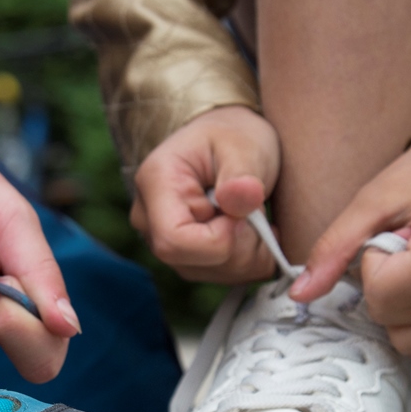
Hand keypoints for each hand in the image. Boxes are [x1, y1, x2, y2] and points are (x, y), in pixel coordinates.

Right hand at [131, 105, 280, 282]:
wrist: (226, 140)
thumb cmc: (231, 136)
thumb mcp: (243, 145)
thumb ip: (242, 173)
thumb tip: (241, 198)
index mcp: (156, 184)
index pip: (174, 241)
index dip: (219, 239)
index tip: (245, 214)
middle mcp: (150, 219)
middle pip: (193, 262)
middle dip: (241, 246)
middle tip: (260, 213)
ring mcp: (165, 241)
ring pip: (211, 273)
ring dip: (249, 253)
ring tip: (256, 217)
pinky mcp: (186, 256)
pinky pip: (221, 275)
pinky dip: (248, 260)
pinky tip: (251, 231)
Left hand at [290, 138, 410, 370]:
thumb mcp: (378, 197)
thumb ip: (336, 246)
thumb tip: (300, 294)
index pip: (382, 293)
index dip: (372, 264)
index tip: (392, 236)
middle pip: (392, 321)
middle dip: (384, 286)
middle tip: (406, 249)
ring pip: (410, 345)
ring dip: (398, 312)